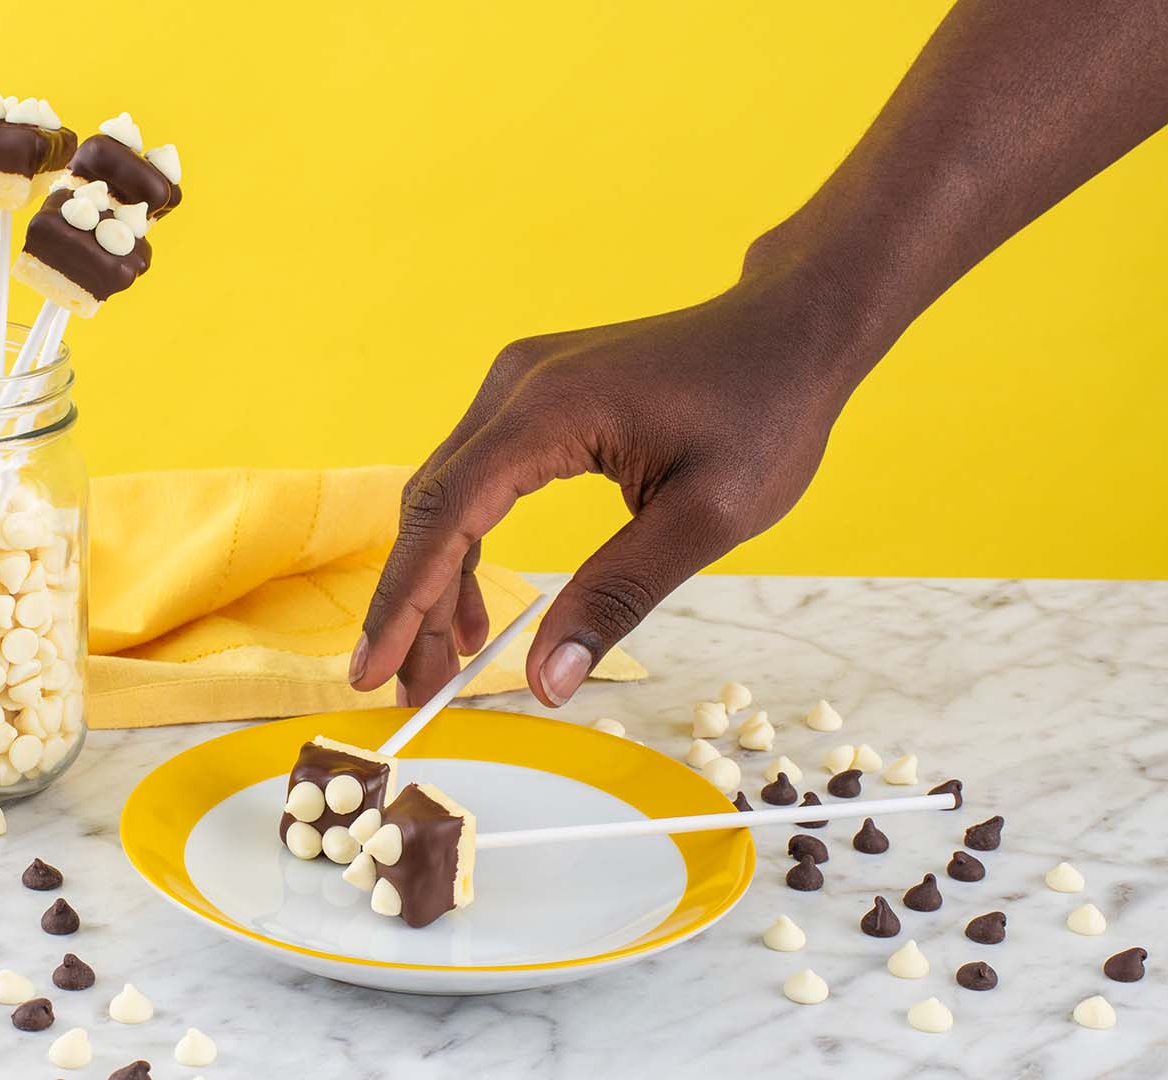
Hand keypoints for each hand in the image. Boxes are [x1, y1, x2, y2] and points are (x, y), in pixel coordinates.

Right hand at [349, 264, 883, 706]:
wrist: (794, 328)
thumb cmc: (767, 411)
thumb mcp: (705, 519)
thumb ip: (617, 597)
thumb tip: (546, 680)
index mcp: (550, 411)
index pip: (447, 517)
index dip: (404, 601)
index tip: (373, 670)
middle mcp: (513, 387)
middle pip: (430, 509)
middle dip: (412, 605)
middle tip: (408, 688)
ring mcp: (516, 386)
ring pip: (446, 496)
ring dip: (436, 581)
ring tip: (445, 662)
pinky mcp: (531, 397)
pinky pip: (475, 479)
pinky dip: (467, 546)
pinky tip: (480, 607)